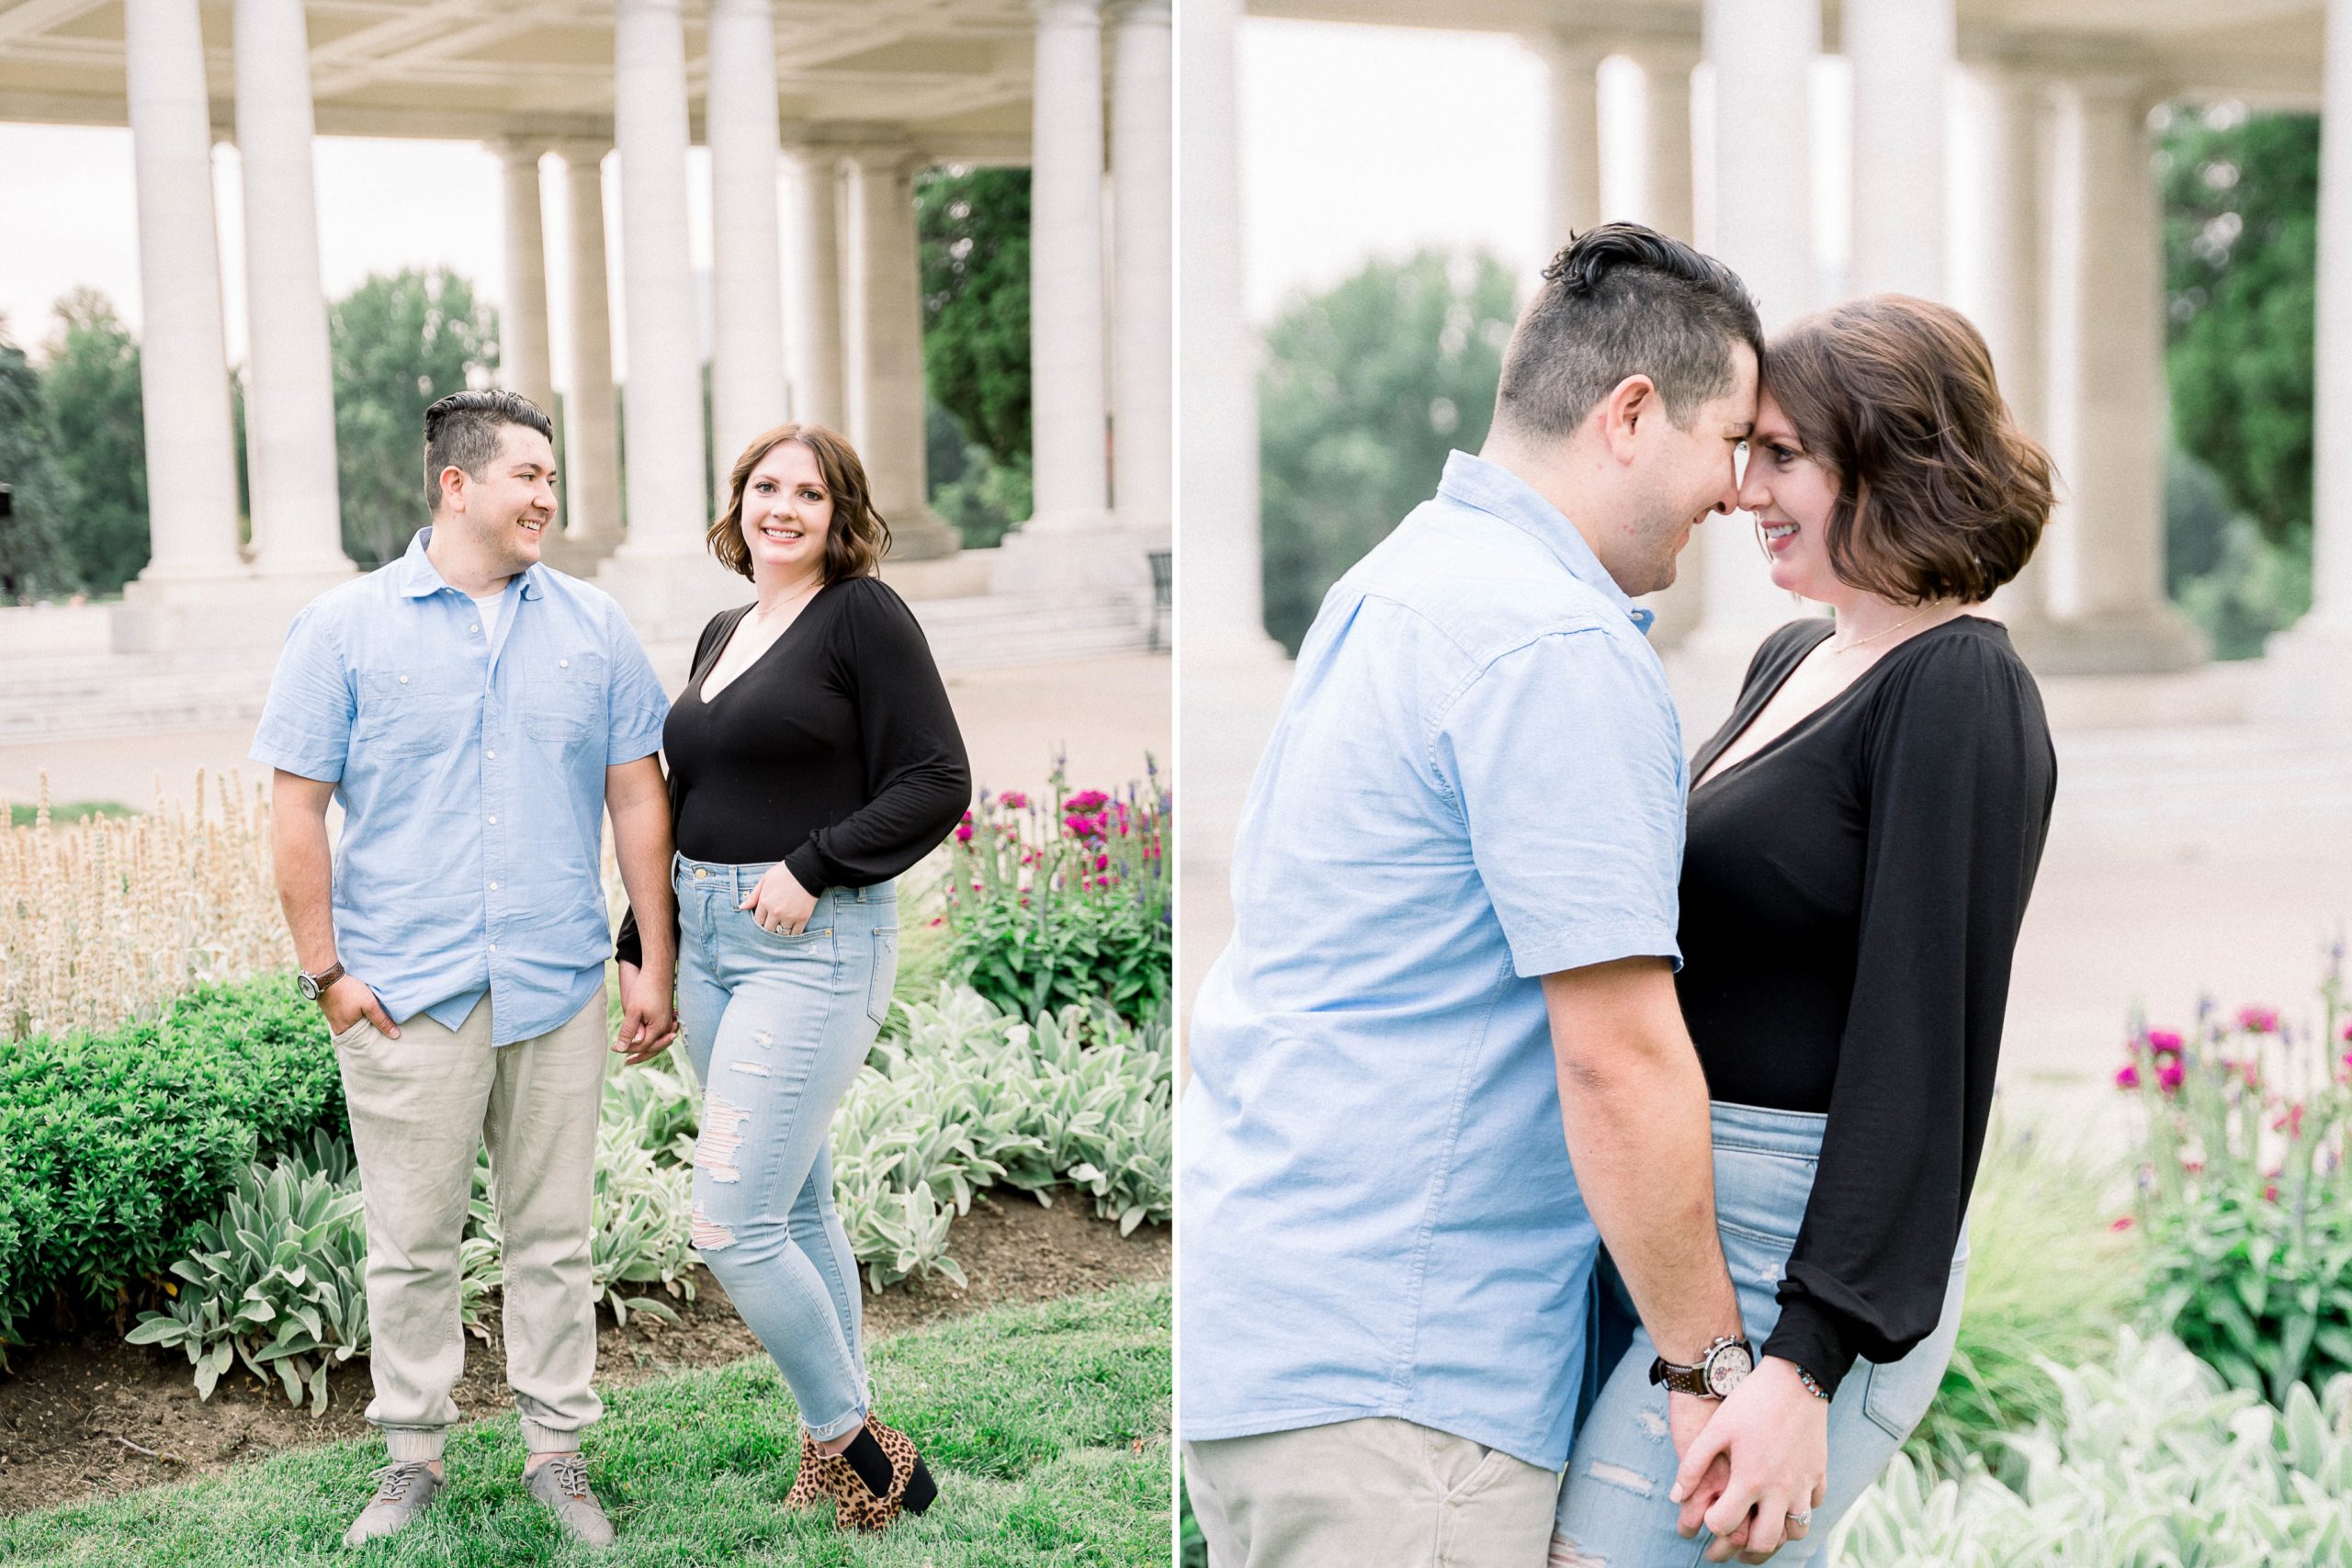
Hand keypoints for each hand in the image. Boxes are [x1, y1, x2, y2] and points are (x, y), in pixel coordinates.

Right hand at [322, 973, 397, 1037]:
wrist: (327, 976)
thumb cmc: (349, 991)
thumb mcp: (369, 1005)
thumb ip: (382, 1020)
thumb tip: (395, 1035)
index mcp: (345, 1032)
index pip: (365, 1041)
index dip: (376, 1038)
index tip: (388, 1036)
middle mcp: (338, 1029)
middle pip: (359, 1033)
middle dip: (370, 1030)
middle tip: (383, 1026)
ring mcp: (333, 1020)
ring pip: (353, 1024)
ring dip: (363, 1021)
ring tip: (374, 1018)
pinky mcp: (332, 1011)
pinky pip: (347, 1017)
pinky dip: (355, 1016)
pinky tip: (362, 1011)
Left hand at [613, 959, 678, 1064]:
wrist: (658, 971)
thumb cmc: (645, 989)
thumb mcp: (633, 1011)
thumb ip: (629, 1031)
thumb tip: (623, 1048)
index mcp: (658, 1028)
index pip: (642, 1046)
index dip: (627, 1049)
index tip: (614, 1048)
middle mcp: (666, 1028)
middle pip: (653, 1048)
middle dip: (639, 1055)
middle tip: (627, 1062)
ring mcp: (668, 1022)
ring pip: (658, 1042)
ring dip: (647, 1050)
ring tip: (636, 1055)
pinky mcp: (667, 1016)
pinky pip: (661, 1034)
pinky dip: (654, 1040)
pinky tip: (646, 1039)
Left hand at [738, 863, 817, 935]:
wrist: (808, 870)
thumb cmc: (785, 873)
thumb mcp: (765, 880)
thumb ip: (753, 896)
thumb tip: (742, 908)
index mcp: (765, 902)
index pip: (758, 921)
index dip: (760, 922)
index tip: (764, 920)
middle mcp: (775, 912)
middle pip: (768, 930)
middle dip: (769, 928)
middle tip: (773, 925)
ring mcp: (789, 916)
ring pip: (781, 933)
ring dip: (781, 932)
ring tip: (782, 928)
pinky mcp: (802, 918)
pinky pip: (795, 933)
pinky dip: (793, 934)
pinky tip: (792, 929)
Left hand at [1671, 1358, 1828, 1562]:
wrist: (1796, 1379)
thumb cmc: (1750, 1401)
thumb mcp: (1715, 1429)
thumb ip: (1694, 1464)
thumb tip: (1675, 1496)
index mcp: (1750, 1479)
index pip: (1727, 1525)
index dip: (1712, 1526)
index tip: (1707, 1521)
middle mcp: (1780, 1489)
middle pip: (1765, 1542)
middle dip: (1744, 1553)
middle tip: (1729, 1552)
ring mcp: (1803, 1484)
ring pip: (1795, 1533)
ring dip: (1776, 1539)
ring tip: (1758, 1535)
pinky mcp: (1819, 1474)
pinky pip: (1812, 1508)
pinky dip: (1798, 1514)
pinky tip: (1783, 1506)